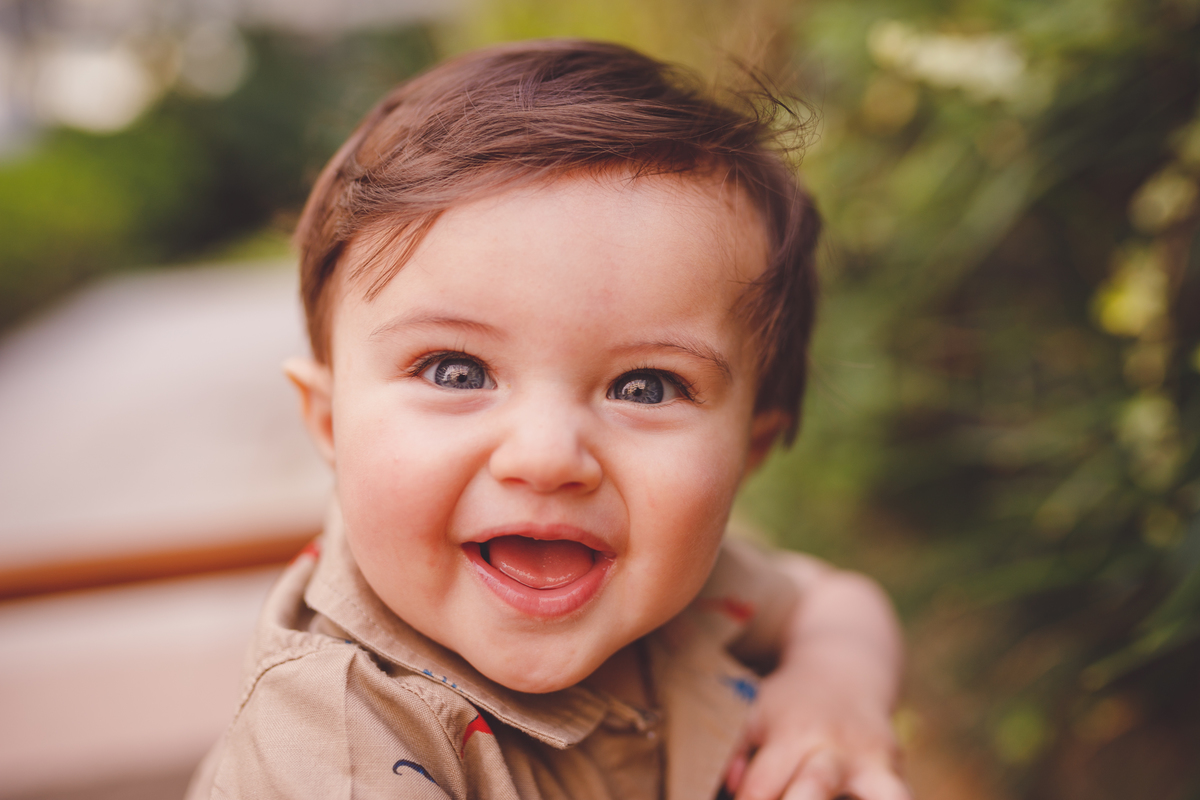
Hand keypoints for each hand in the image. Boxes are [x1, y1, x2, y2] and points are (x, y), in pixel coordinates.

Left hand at [726, 650, 909, 799]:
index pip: (762, 786)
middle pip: (816, 788)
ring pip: (885, 797)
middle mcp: (835, 746)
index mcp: (793, 731)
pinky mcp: (897, 772)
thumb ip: (737, 750)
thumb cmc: (790, 703)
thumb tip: (729, 787)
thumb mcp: (755, 713)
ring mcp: (873, 761)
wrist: (846, 671)